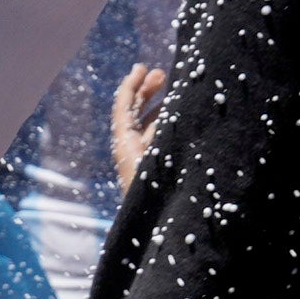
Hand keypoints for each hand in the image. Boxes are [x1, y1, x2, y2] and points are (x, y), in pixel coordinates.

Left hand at [111, 63, 169, 186]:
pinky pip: (153, 140)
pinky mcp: (149, 171)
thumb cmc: (158, 194)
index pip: (123, 108)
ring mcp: (139, 162)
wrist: (160, 232)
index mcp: (126, 146)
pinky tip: (177, 117)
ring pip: (144, 126)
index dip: (131, 85)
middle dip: (145, 92)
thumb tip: (174, 101)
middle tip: (161, 74)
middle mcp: (129, 152)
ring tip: (170, 87)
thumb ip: (167, 128)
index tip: (142, 67)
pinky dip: (163, 124)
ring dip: (156, 105)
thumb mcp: (162, 156)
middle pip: (132, 114)